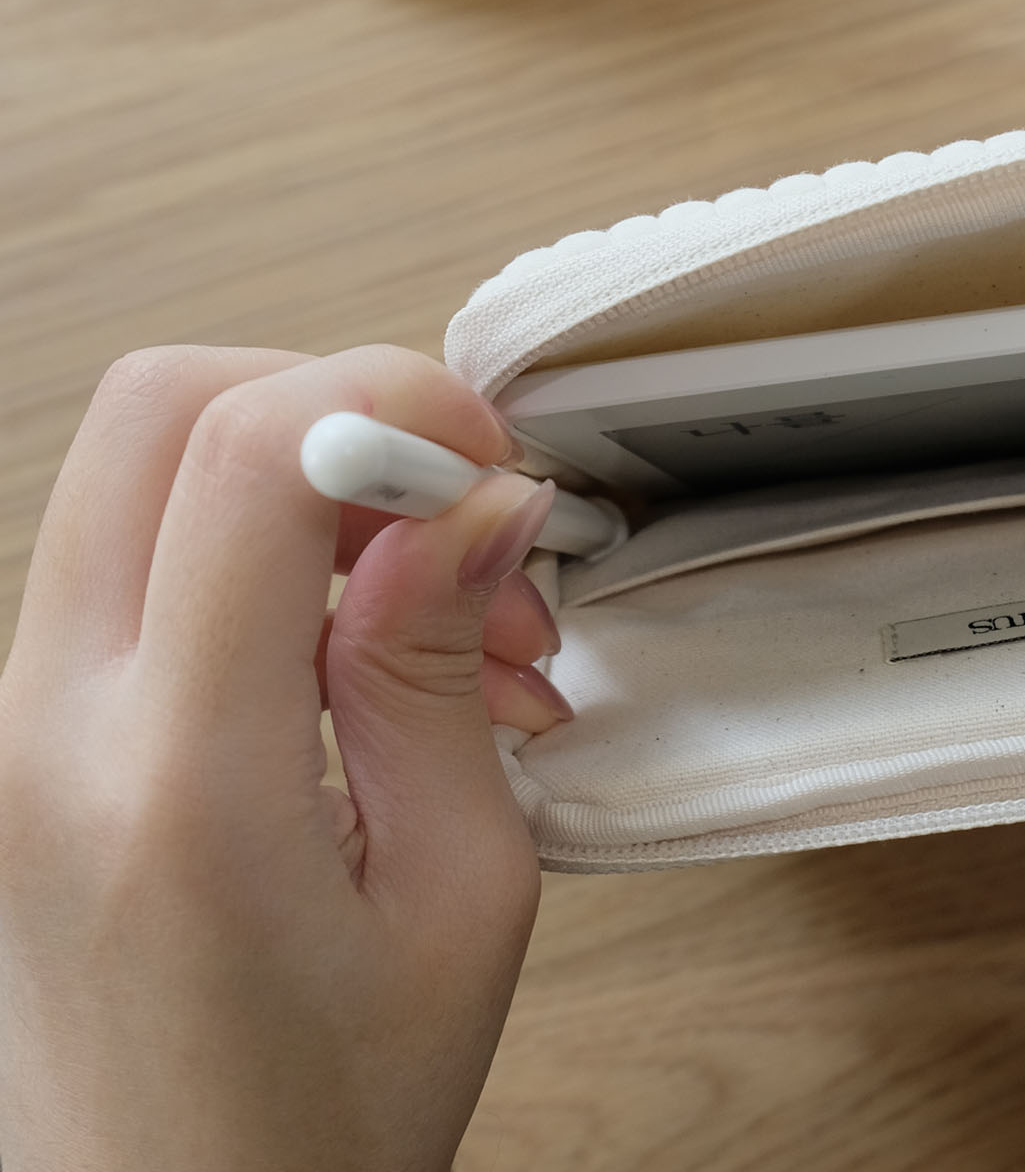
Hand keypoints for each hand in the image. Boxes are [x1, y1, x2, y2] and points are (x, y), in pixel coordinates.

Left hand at [0, 346, 571, 1171]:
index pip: (244, 458)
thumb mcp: (457, 896)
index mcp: (175, 781)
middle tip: (466, 514)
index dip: (392, 407)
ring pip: (145, 468)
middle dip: (341, 414)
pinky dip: (271, 555)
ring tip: (455, 628)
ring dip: (316, 493)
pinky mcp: (29, 732)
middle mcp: (51, 730)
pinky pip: (141, 558)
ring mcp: (17, 725)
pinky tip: (379, 656)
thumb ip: (439, 672)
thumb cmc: (319, 1116)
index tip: (494, 469)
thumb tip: (473, 502)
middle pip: (159, 408)